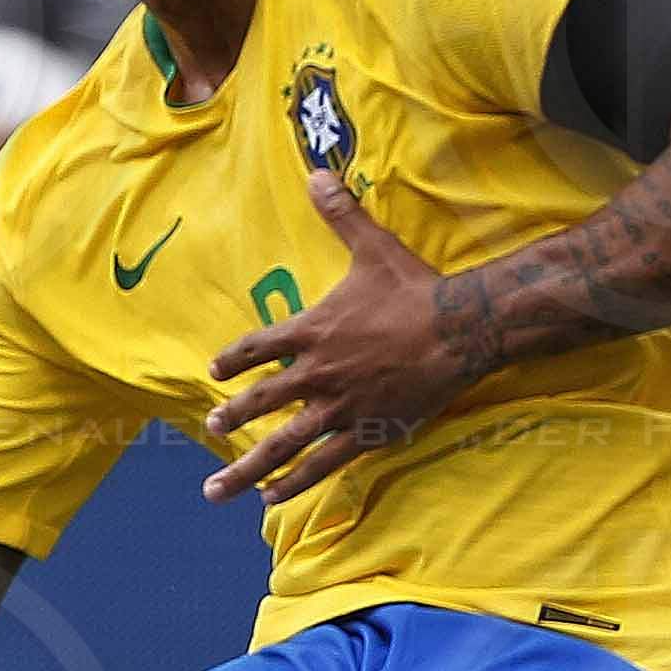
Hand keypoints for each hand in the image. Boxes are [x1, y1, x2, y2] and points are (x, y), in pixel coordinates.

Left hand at [199, 174, 492, 505]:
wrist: (460, 327)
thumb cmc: (415, 288)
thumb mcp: (372, 247)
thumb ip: (340, 214)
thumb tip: (316, 171)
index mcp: (313, 331)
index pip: (259, 347)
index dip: (235, 359)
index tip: (214, 373)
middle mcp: (317, 373)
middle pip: (261, 402)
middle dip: (232, 417)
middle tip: (210, 428)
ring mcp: (340, 407)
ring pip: (282, 445)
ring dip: (246, 468)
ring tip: (216, 489)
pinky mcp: (367, 431)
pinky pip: (322, 464)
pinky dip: (295, 483)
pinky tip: (273, 499)